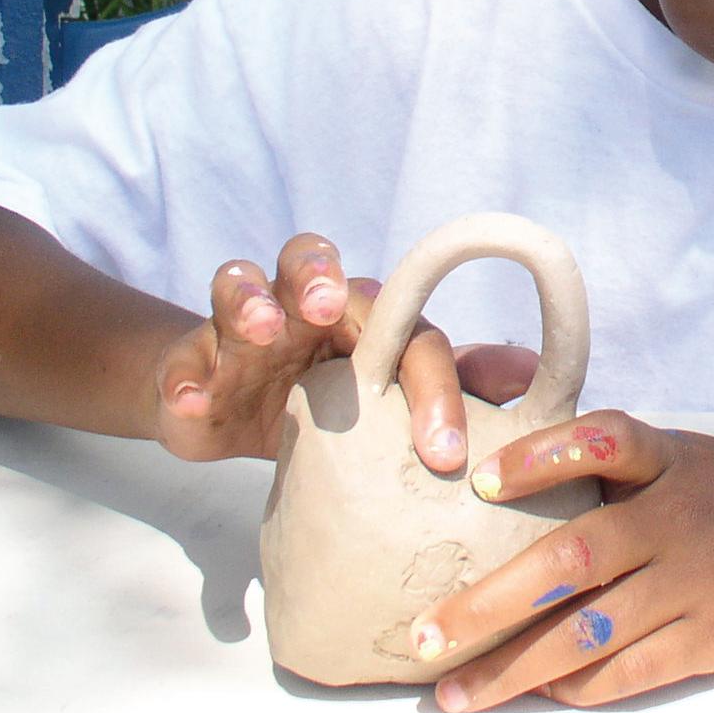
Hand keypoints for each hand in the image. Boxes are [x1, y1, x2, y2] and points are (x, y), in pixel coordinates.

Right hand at [151, 232, 537, 464]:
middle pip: (311, 262)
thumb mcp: (386, 401)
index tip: (445, 451)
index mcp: (363, 313)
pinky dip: (185, 375)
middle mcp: (300, 301)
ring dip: (250, 299)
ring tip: (258, 329)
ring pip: (239, 282)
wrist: (233, 413)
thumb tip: (531, 374)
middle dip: (320, 277)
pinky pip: (182, 356)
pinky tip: (191, 401)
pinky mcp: (188, 357)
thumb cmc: (329, 403)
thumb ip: (454, 385)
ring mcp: (239, 324)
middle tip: (326, 308)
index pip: (405, 329)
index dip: (431, 381)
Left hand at [406, 412, 713, 709]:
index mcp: (669, 458)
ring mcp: (700, 579)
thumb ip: (613, 467)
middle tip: (426, 633)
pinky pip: (631, 670)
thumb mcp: (687, 456)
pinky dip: (578, 686)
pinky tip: (540, 693)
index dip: (541, 457)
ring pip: (589, 632)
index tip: (480, 482)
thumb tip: (501, 480)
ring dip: (514, 670)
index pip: (604, 439)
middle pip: (572, 557)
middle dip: (489, 602)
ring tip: (456, 694)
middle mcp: (680, 515)